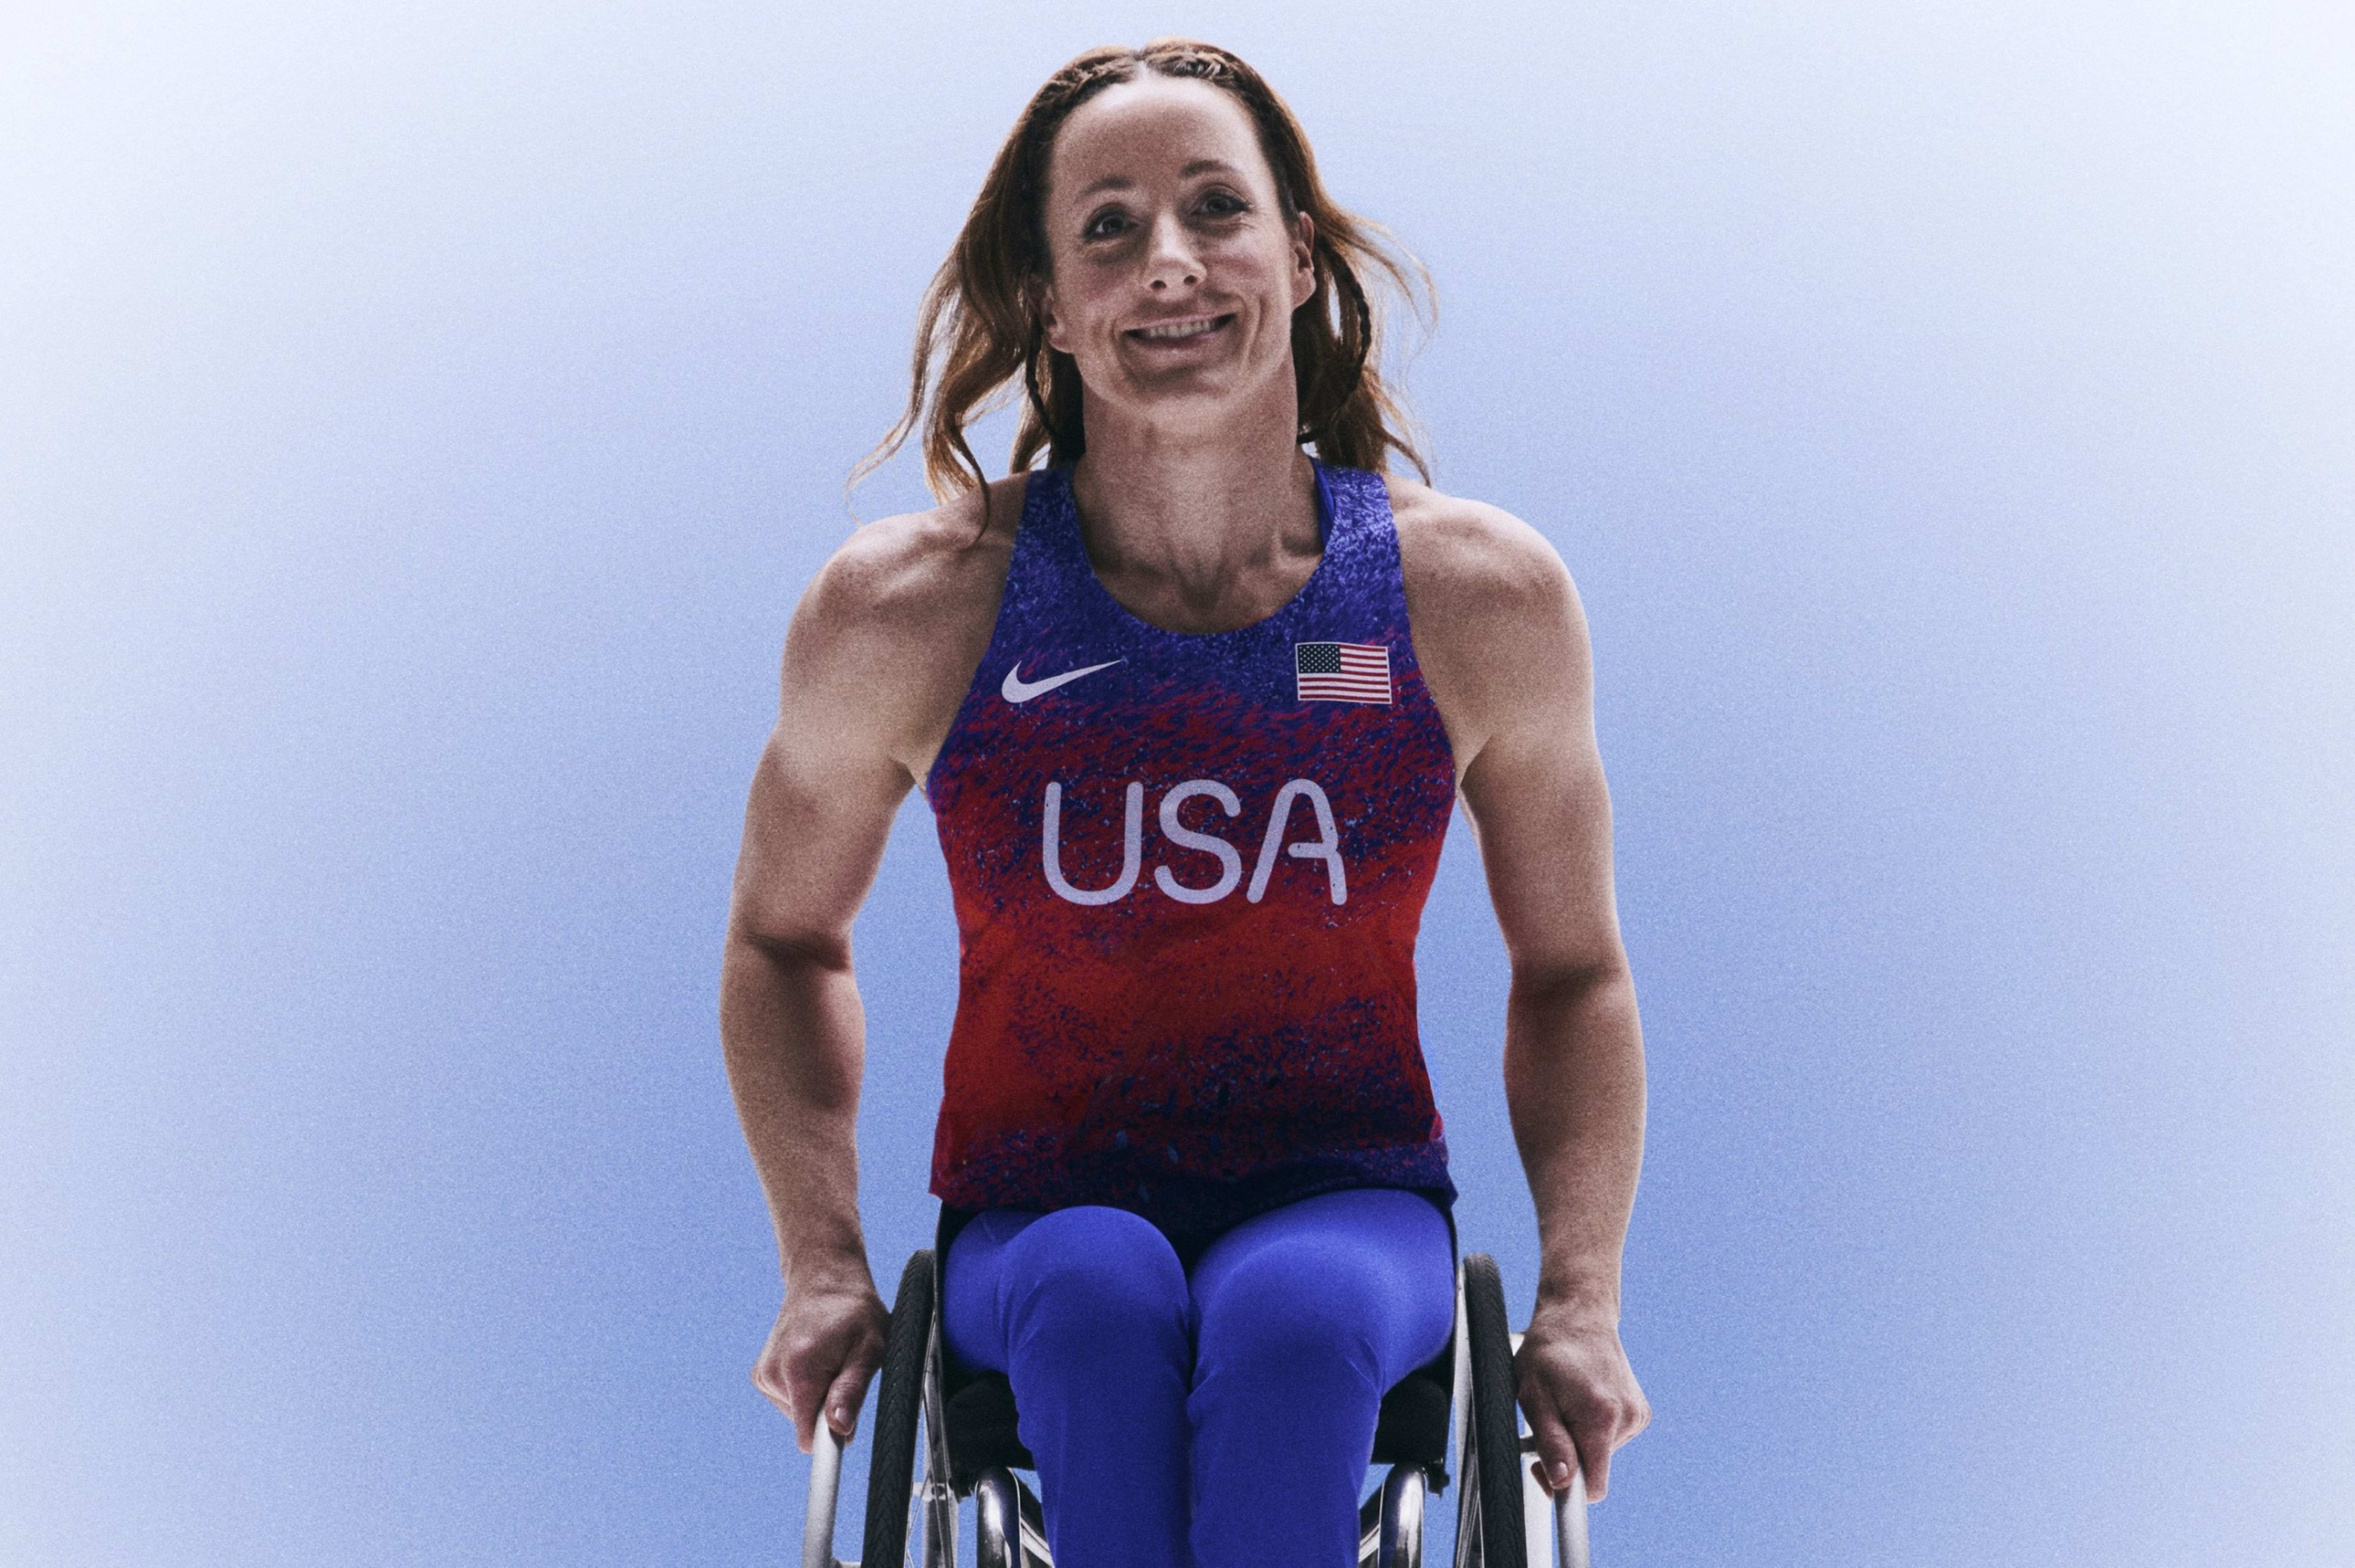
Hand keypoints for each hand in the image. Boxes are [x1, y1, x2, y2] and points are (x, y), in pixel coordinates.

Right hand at [752, 1264, 889, 1453]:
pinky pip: (789, 1401)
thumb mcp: (870, 1348)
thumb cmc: (855, 1312)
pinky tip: (815, 1362)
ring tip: (831, 1361)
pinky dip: (805, 1390)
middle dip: (829, 1411)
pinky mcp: (761, 1374)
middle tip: (845, 1373)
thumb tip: (839, 1430)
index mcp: (800, 1369)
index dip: (825, 1452)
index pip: (806, 1436)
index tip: (835, 1460)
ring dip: (818, 1397)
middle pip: (807, 1426)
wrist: (824, 1279)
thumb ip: (852, 1390)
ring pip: (799, 1414)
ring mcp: (764, 1374)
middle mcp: (774, 1372)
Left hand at [1515, 1303, 1649, 1501]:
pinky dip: (1594, 1429)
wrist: (1579, 1317)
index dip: (1566, 1490)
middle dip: (1568, 1456)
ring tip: (1564, 1404)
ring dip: (1580, 1439)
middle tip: (1545, 1425)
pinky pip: (1612, 1438)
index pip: (1593, 1486)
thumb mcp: (1534, 1396)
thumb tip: (1562, 1483)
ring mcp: (1637, 1415)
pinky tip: (1583, 1401)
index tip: (1545, 1476)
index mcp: (1601, 1417)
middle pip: (1594, 1468)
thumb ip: (1551, 1442)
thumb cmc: (1548, 1353)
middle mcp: (1627, 1418)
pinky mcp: (1640, 1412)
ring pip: (1601, 1453)